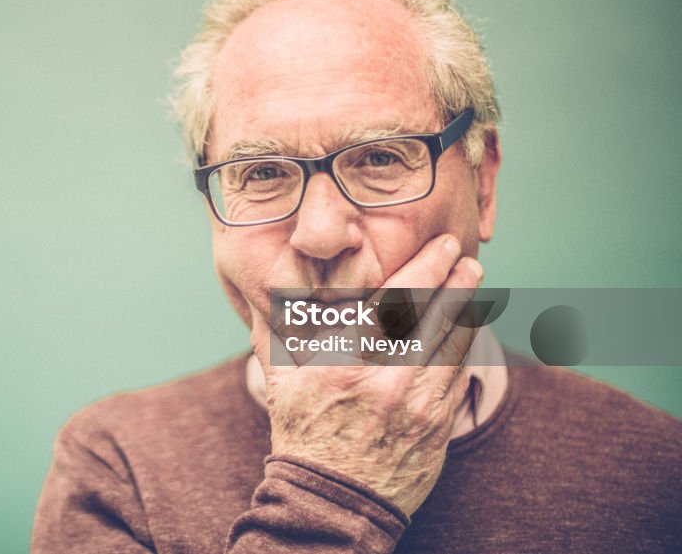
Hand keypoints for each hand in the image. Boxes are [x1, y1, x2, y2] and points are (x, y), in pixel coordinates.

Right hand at [250, 234, 484, 515]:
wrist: (333, 500)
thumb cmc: (303, 432)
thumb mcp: (281, 379)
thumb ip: (282, 328)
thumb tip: (274, 283)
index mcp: (343, 363)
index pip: (393, 302)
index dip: (423, 269)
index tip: (440, 247)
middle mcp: (384, 379)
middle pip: (431, 316)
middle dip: (454, 279)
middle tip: (466, 255)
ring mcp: (416, 405)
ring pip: (452, 342)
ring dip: (466, 306)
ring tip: (473, 279)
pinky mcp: (437, 426)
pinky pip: (458, 375)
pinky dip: (465, 345)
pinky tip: (468, 324)